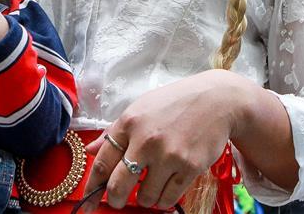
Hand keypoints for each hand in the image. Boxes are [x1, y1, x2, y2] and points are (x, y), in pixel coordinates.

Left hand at [81, 70, 244, 211]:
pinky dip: (164, 199)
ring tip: (150, 187)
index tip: (87, 202)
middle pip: (118, 186)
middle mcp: (145, 140)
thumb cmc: (174, 103)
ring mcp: (168, 155)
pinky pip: (169, 198)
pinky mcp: (189, 167)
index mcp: (128, 123)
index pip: (102, 162)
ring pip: (145, 197)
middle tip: (117, 201)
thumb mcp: (139, 108)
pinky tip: (165, 188)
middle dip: (114, 200)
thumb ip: (113, 131)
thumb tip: (89, 150)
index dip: (91, 186)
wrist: (216, 100)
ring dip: (144, 199)